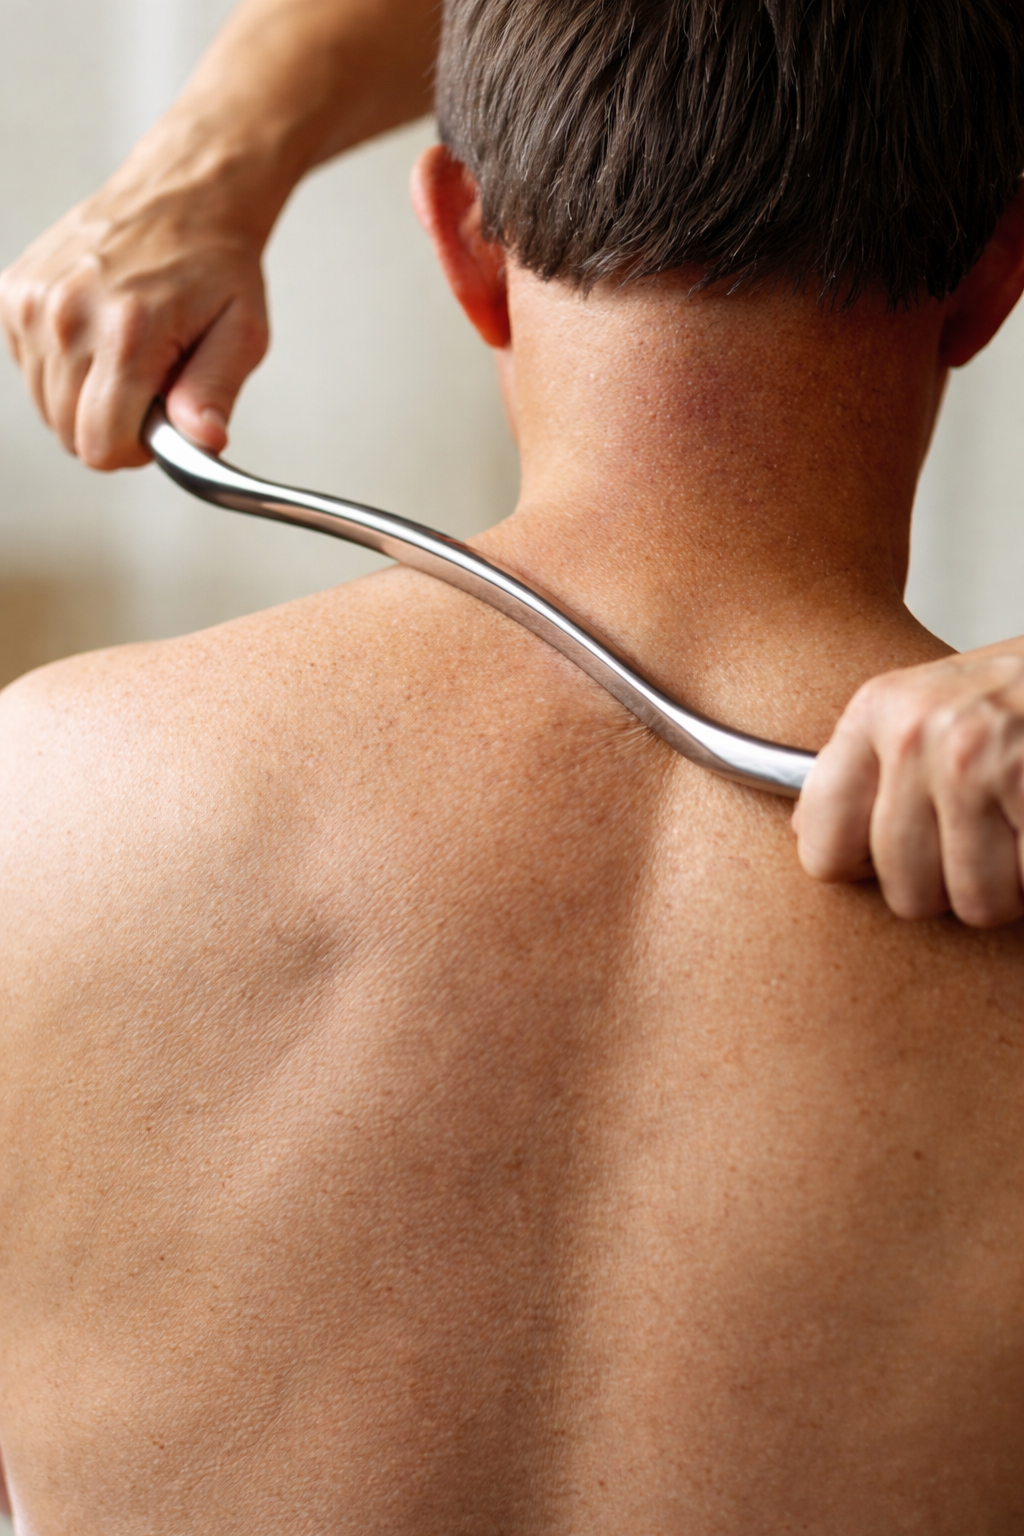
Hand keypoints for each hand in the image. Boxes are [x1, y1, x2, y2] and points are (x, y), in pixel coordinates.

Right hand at [0, 141, 268, 468]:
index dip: (134, 451)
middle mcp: (69, 315)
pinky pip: (29, 367)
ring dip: (86, 396)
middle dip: (112, 426)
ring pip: (45, 406)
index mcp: (127, 331)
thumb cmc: (216, 264)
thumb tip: (201, 441)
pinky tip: (96, 334)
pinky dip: (61, 366)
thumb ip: (215, 393)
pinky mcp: (13, 292)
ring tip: (126, 354)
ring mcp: (34, 302)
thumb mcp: (242, 334)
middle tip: (149, 385)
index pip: (100, 444)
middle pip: (69, 433)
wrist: (184, 194)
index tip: (157, 426)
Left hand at [794, 642, 1023, 926]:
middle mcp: (919, 733)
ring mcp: (981, 763)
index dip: (861, 868)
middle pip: (906, 892)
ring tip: (1022, 829)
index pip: (823, 845)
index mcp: (880, 710)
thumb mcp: (936, 705)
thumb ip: (874, 768)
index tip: (888, 858)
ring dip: (1013, 888)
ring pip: (977, 904)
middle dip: (956, 884)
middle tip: (990, 835)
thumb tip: (812, 840)